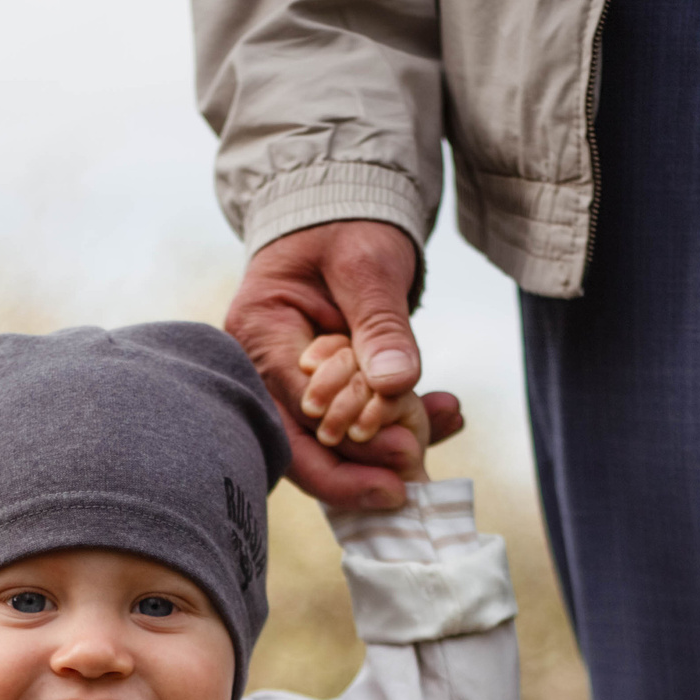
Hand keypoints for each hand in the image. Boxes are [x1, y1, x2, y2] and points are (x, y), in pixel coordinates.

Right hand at [224, 221, 464, 510]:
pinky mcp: (317, 391)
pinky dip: (393, 426)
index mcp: (258, 330)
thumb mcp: (367, 265)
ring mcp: (286, 383)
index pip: (294, 405)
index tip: (403, 452)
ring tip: (435, 442)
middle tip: (409, 487)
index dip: (346, 437)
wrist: (339, 213)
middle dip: (353, 472)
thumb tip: (395, 384)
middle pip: (296, 444)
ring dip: (380, 451)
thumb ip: (380, 324)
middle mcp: (260, 366)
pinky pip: (347, 425)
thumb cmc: (346, 228)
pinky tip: (441, 418)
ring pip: (322, 444)